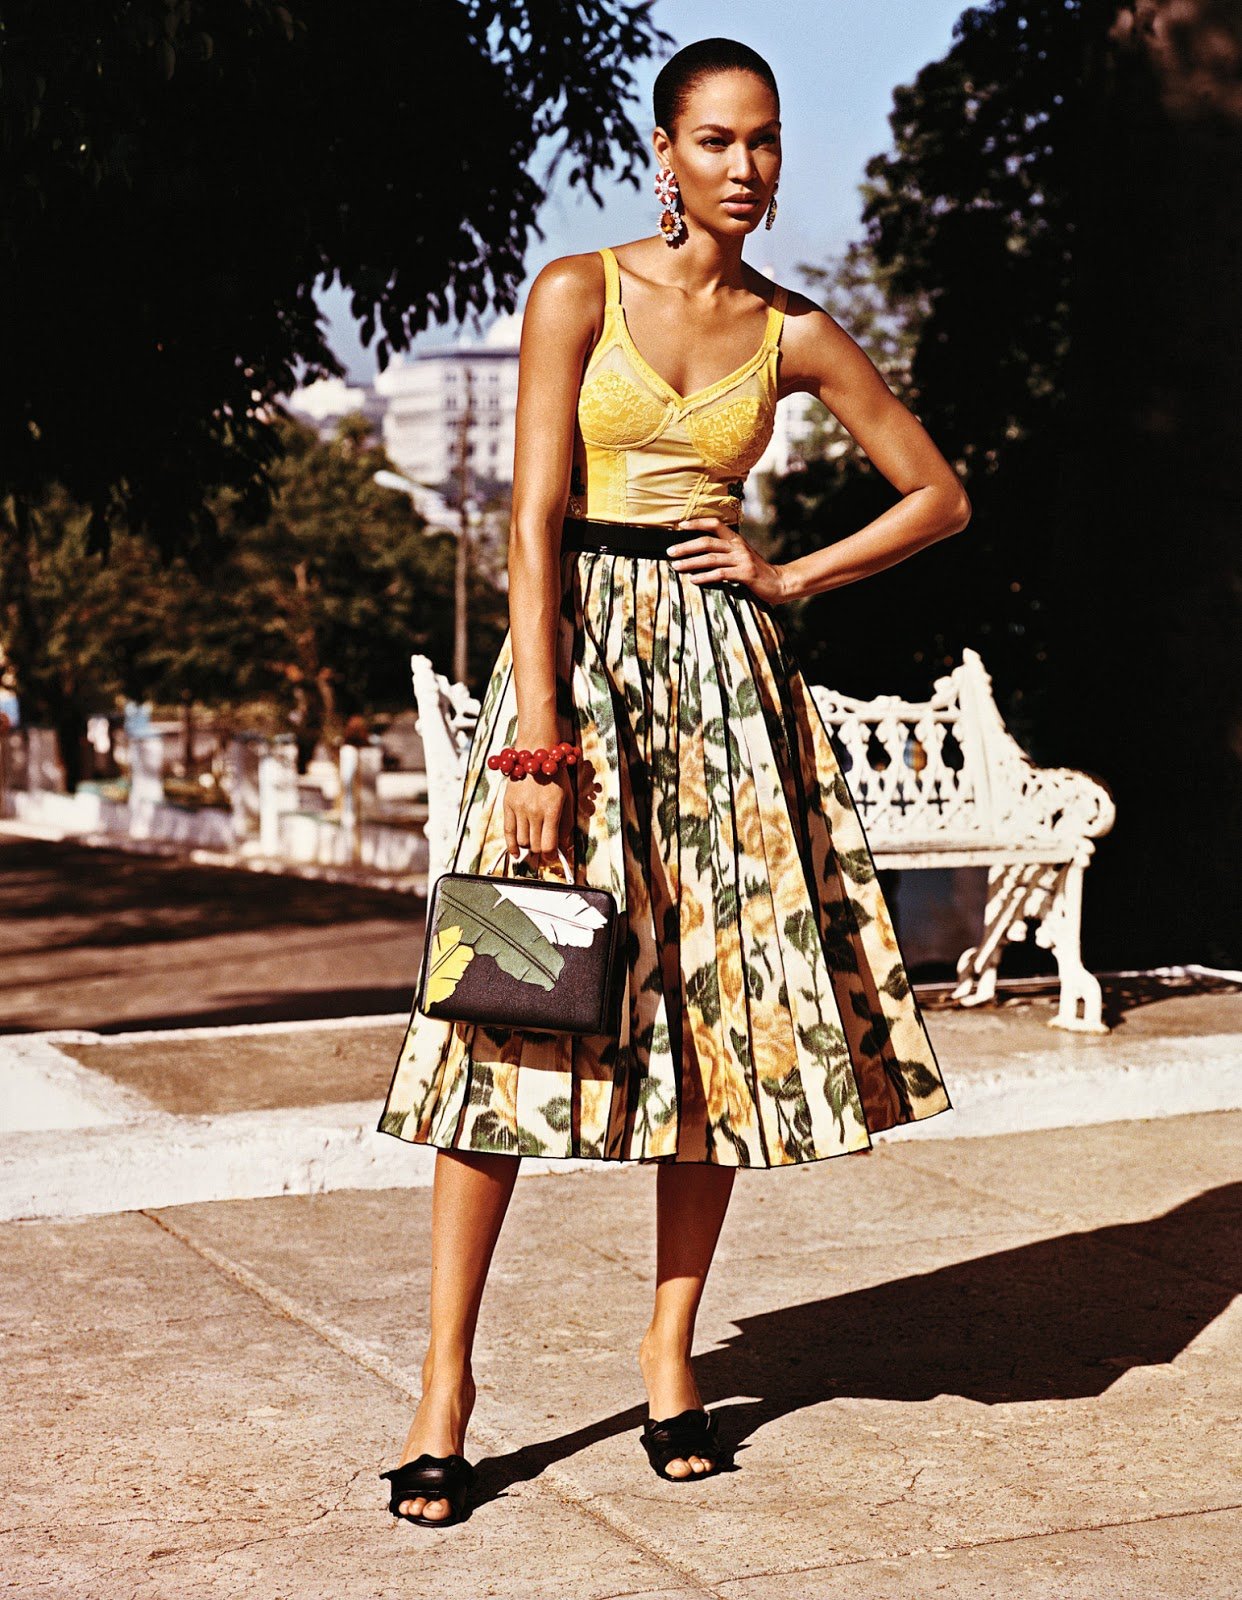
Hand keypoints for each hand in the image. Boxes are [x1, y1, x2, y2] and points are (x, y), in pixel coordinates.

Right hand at [503, 757, 573, 857]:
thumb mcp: (568, 799)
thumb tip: (563, 846)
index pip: (549, 846)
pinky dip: (511, 846)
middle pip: (535, 846)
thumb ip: (566, 824)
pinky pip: (508, 831)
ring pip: (522, 841)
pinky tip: (515, 853)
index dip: (552, 856)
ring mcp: (519, 808)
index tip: (554, 857)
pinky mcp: (508, 805)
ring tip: (534, 841)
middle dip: (542, 851)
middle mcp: (534, 811)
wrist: (536, 754)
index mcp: (552, 810)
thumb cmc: (556, 776)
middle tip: (546, 848)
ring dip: (529, 846)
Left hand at [665, 517, 790, 605]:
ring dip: (691, 562)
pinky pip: (720, 574)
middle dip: (686, 546)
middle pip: (707, 542)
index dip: (696, 523)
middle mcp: (738, 547)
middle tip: (670, 552)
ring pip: (711, 558)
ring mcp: (742, 560)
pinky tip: (693, 580)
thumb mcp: (740, 556)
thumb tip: (699, 552)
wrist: (779, 582)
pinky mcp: (745, 574)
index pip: (714, 524)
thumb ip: (724, 552)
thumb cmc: (755, 571)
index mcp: (736, 540)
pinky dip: (705, 577)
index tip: (680, 525)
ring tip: (676, 567)